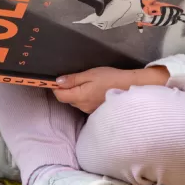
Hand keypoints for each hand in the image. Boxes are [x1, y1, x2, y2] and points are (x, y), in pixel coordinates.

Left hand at [53, 65, 169, 113]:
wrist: (129, 87)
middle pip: (67, 99)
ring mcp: (89, 110)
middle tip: (73, 77)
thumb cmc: (109, 77)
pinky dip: (84, 97)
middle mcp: (82, 106)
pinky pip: (84, 104)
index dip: (56, 87)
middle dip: (66, 89)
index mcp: (79, 97)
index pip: (60, 95)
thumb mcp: (90, 74)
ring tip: (85, 82)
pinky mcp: (96, 110)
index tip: (58, 78)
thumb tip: (57, 82)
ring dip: (75, 93)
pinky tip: (92, 89)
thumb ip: (73, 79)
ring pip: (76, 102)